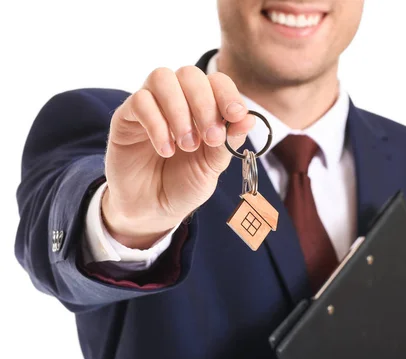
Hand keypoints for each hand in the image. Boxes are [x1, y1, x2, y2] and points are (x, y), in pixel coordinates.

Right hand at [103, 66, 254, 248]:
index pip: (217, 81)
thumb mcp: (213, 166)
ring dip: (179, 110)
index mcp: (203, 107)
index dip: (228, 94)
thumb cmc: (184, 183)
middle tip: (210, 138)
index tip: (235, 116)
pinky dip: (156, 125)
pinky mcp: (126, 116)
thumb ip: (229, 141)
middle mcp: (177, 99)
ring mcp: (151, 104)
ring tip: (186, 144)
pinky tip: (165, 150)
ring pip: (162, 78)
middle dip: (205, 104)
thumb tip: (249, 118)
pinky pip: (140, 101)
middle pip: (190, 74)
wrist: (153, 208)